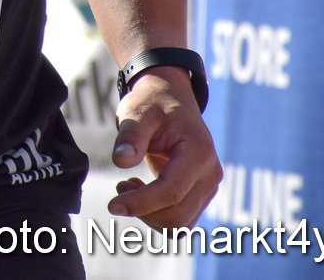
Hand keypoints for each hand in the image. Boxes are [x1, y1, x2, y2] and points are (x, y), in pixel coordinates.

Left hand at [108, 67, 221, 227]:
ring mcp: (208, 186)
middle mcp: (210, 174)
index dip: (141, 203)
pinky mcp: (199, 194)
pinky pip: (180, 220)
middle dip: (143, 210)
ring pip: (180, 224)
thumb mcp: (137, 112)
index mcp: (198, 152)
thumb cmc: (153, 104)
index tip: (113, 204)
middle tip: (120, 186)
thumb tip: (120, 161)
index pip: (171, 191)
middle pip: (177, 215)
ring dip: (149, 215)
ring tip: (129, 186)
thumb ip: (130, 136)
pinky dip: (158, 215)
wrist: (170, 99)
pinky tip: (142, 191)